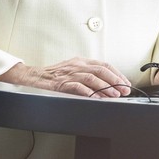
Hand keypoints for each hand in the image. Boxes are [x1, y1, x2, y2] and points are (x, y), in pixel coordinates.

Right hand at [0, 57, 130, 97]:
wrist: (33, 76)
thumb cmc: (55, 75)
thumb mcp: (73, 70)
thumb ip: (88, 74)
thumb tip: (107, 85)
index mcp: (81, 61)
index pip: (104, 65)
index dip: (116, 74)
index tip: (125, 83)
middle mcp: (77, 65)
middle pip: (100, 70)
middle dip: (115, 80)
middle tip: (124, 90)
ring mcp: (68, 73)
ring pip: (91, 78)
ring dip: (104, 87)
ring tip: (114, 95)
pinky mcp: (60, 83)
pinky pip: (76, 86)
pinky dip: (87, 92)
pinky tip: (95, 97)